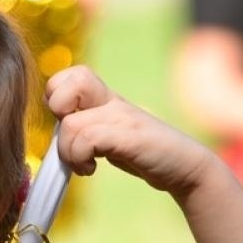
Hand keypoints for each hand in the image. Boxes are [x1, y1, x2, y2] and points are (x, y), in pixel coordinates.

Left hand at [46, 66, 216, 198]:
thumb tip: (57, 138)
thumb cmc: (145, 153)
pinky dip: (81, 159)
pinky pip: (88, 139)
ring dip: (69, 152)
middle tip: (71, 137)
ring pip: (71, 125)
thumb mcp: (111, 135)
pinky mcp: (129, 137)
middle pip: (67, 84)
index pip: (71, 74)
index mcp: (106, 97)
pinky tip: (92, 169)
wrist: (185, 167)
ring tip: (84, 165)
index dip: (57, 95)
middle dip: (58, 113)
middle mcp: (112, 102)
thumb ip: (88, 128)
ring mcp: (122, 117)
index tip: (66, 123)